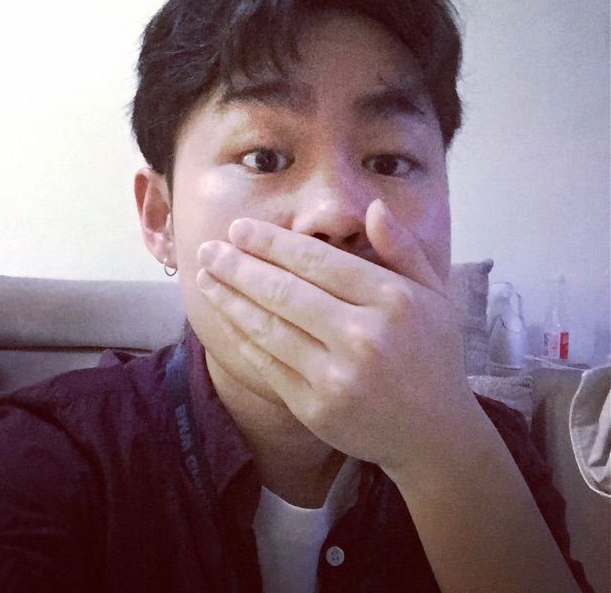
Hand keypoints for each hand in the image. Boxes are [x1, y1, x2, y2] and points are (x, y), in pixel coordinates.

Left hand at [195, 199, 476, 472]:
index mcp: (393, 301)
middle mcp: (364, 339)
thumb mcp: (435, 294)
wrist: (432, 431)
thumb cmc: (432, 353)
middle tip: (208, 248)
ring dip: (229, 299)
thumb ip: (403, 248)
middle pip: (284, 292)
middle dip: (238, 266)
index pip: (318, 262)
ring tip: (205, 277)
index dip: (271, 242)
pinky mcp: (316, 409)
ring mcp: (337, 378)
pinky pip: (268, 364)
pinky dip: (241, 336)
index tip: (239, 228)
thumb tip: (372, 207)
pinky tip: (224, 316)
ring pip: (269, 327)